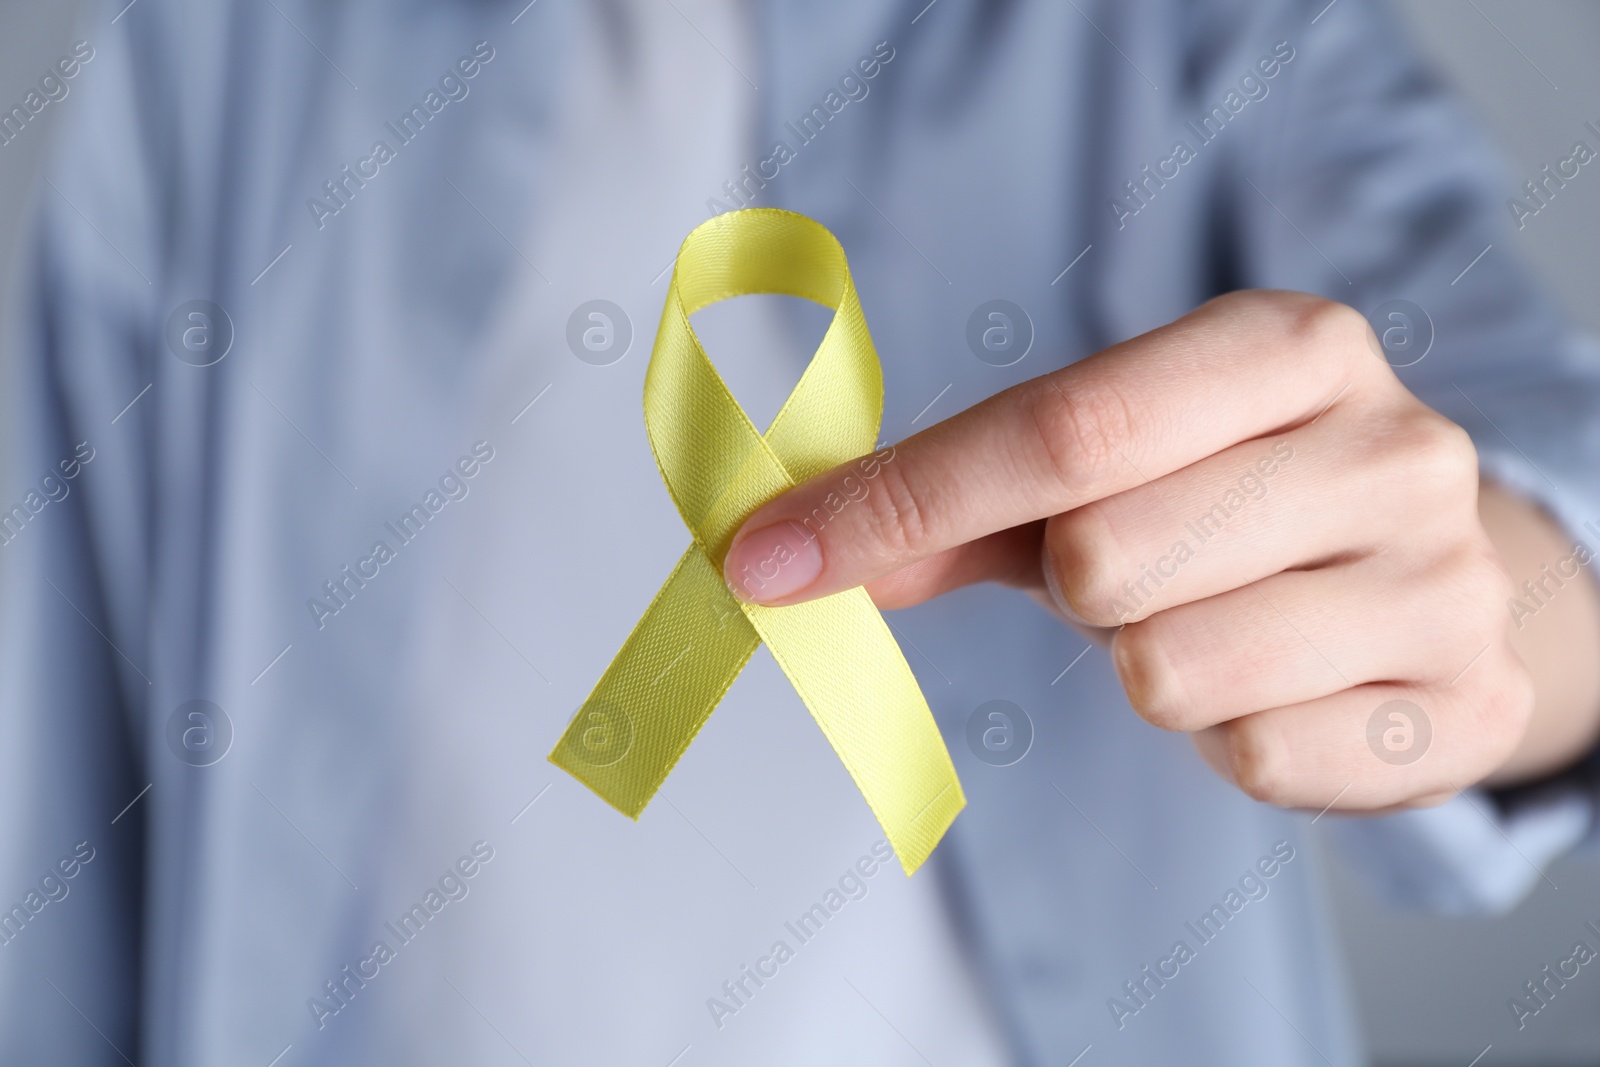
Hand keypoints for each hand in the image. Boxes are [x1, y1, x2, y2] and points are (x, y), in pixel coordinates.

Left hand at [723, 290, 1538, 811]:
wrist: (1433, 572)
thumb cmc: (1234, 500)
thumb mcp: (1107, 468)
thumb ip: (953, 502)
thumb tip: (781, 555)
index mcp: (1288, 346)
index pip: (1062, 427)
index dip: (897, 502)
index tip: (764, 560)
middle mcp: (1388, 447)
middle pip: (1105, 559)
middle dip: (1075, 586)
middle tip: (1131, 568)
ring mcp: (1441, 581)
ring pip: (1169, 672)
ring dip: (1146, 664)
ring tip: (1213, 620)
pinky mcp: (1458, 707)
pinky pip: (1248, 757)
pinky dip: (1225, 734)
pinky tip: (1278, 683)